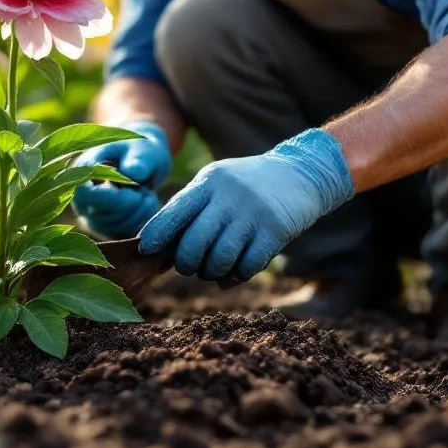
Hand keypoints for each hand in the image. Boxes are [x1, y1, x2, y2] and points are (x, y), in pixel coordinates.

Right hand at [71, 121, 170, 238]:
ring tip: (144, 191)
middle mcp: (81, 198)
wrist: (141, 161)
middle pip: (102, 216)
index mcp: (81, 172)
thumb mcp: (143, 148)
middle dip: (131, 203)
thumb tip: (134, 173)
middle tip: (144, 186)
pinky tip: (144, 204)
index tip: (135, 185)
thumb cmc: (139, 151)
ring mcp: (92, 217)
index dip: (113, 196)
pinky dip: (142, 221)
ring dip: (139, 212)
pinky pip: (124, 235)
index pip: (85, 195)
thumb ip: (139, 159)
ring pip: (115, 228)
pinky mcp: (106, 230)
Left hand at [138, 128, 353, 281]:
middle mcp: (228, 196)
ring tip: (214, 269)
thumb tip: (164, 251)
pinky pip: (247, 266)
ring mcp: (252, 212)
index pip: (174, 211)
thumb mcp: (217, 184)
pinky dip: (237, 275)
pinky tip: (237, 270)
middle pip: (193, 242)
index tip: (147, 250)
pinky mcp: (275, 229)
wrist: (301, 172)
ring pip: (219, 259)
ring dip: (212, 273)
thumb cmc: (247, 186)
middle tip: (190, 267)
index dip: (157, 234)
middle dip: (186, 263)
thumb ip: (193, 210)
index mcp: (208, 182)